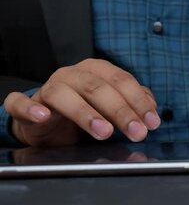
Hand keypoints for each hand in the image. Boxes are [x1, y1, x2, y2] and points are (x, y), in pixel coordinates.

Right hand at [3, 58, 160, 145]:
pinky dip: (30, 108)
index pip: (122, 81)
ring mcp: (48, 88)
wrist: (48, 123)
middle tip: (137, 132)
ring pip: (63, 94)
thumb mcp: (113, 107)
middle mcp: (73, 75)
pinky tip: (43, 116)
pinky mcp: (26, 105)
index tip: (152, 122)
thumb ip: (133, 103)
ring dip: (85, 113)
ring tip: (104, 132)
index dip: (139, 102)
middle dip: (121, 111)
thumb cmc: (86, 110)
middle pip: (98, 88)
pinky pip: (20, 103)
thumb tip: (151, 108)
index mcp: (97, 71)